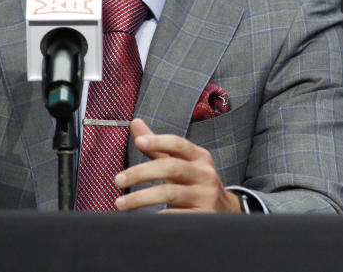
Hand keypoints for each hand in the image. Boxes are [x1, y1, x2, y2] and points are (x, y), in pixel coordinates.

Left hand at [113, 119, 241, 212]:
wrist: (224, 210)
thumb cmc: (194, 182)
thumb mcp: (181, 161)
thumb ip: (157, 146)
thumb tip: (135, 123)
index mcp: (199, 156)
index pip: (178, 144)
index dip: (159, 141)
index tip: (138, 142)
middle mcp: (204, 173)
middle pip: (171, 167)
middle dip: (141, 173)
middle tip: (118, 180)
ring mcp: (205, 195)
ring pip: (170, 193)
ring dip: (140, 198)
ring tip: (120, 203)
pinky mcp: (203, 216)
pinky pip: (175, 216)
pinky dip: (155, 217)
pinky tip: (140, 220)